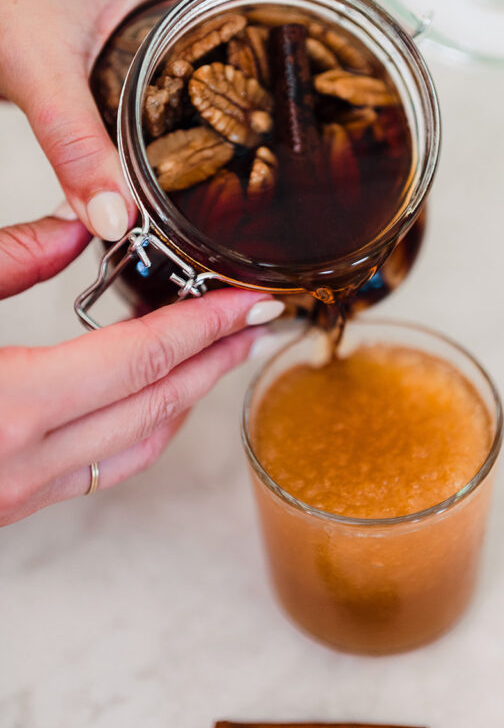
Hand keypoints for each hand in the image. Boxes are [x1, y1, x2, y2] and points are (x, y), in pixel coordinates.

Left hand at [0, 0, 331, 240]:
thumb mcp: (37, 63)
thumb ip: (77, 144)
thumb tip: (115, 215)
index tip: (374, 38)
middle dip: (313, 34)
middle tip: (346, 91)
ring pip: (233, 14)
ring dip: (271, 51)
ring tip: (305, 106)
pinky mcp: (127, 14)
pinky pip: (197, 34)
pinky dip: (225, 63)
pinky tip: (228, 108)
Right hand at [0, 211, 281, 525]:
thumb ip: (13, 262)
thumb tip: (79, 225)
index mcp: (14, 403)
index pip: (143, 356)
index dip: (208, 325)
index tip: (252, 303)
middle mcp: (28, 461)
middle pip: (157, 403)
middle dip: (216, 359)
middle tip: (256, 325)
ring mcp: (24, 491)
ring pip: (140, 445)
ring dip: (189, 398)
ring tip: (222, 357)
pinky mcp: (18, 501)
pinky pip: (107, 469)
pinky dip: (148, 432)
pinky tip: (161, 403)